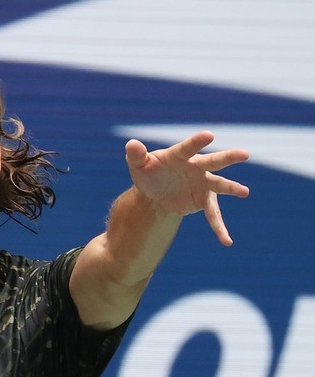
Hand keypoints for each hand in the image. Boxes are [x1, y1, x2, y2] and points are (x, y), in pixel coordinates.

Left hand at [125, 130, 249, 245]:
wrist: (155, 191)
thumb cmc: (148, 172)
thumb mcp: (138, 165)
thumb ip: (136, 155)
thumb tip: (131, 144)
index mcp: (180, 155)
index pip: (188, 148)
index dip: (197, 142)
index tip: (209, 135)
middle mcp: (196, 167)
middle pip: (213, 161)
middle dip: (228, 157)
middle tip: (244, 154)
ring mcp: (203, 184)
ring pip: (219, 185)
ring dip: (231, 188)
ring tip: (244, 191)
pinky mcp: (204, 200)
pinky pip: (213, 215)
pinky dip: (219, 228)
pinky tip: (226, 241)